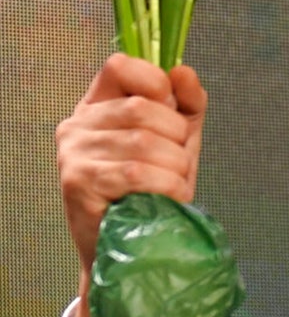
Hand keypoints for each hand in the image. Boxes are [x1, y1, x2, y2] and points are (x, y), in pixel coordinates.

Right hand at [55, 53, 206, 316]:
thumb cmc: (154, 192)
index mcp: (97, 106)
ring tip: (173, 186)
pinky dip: (167, 187)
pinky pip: (138, 173)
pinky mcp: (79, 185)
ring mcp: (73, 155)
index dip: (156, 82)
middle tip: (177, 165)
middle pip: (144, 108)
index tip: (173, 111)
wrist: (131, 250)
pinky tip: (169, 199)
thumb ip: (186, 105)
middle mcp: (77, 125)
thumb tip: (183, 71)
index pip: (120, 66)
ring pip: (145, 142)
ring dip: (176, 168)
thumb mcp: (176, 142)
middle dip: (177, 139)